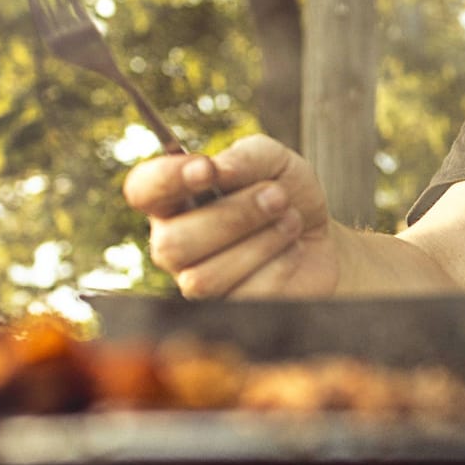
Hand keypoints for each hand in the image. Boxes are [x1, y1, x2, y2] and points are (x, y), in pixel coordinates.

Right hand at [123, 135, 340, 298]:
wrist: (323, 237)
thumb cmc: (286, 193)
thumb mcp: (274, 161)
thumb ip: (245, 156)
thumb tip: (217, 169)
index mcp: (173, 198)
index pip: (142, 190)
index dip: (165, 180)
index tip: (207, 169)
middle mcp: (173, 243)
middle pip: (172, 243)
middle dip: (234, 216)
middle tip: (278, 196)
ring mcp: (195, 282)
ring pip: (203, 278)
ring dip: (261, 242)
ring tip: (291, 221)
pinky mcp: (229, 308)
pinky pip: (245, 295)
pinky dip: (280, 265)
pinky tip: (293, 250)